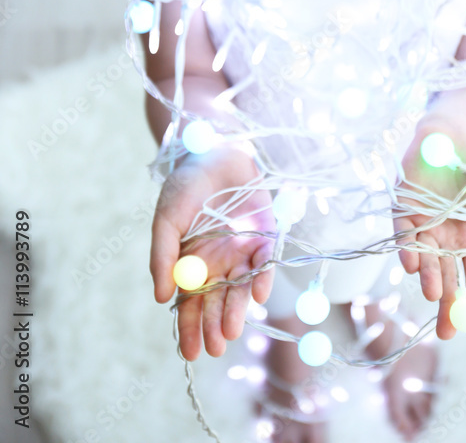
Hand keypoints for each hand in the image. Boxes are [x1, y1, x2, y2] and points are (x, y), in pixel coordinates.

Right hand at [150, 144, 275, 360]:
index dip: (189, 329)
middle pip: (216, 303)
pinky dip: (263, 279)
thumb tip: (162, 298)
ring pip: (241, 289)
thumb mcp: (167, 220)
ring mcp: (242, 251)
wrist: (215, 150)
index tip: (189, 353)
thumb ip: (162, 257)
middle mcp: (217, 264)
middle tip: (215, 347)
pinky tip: (258, 296)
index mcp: (190, 264)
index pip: (189, 305)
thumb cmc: (186, 185)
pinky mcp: (265, 236)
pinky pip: (265, 262)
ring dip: (237, 311)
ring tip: (231, 332)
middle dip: (214, 326)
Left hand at [393, 110, 465, 338]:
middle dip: (448, 306)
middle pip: (448, 278)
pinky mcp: (404, 206)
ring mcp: (424, 222)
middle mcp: (447, 236)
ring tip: (436, 294)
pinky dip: (406, 248)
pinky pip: (403, 233)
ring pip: (425, 259)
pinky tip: (413, 262)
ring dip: (429, 278)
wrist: (460, 126)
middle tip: (447, 332)